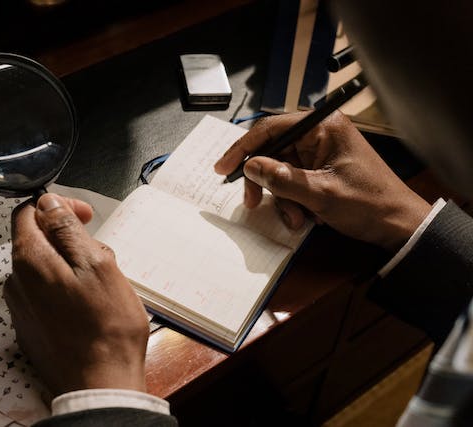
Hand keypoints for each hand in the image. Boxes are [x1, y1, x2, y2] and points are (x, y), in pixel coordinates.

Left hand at [4, 194, 149, 396]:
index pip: (28, 212)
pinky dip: (65, 288)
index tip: (85, 217)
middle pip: (37, 240)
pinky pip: (45, 293)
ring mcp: (21, 308)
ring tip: (100, 284)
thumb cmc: (106, 326)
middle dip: (69, 239)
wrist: (100, 384)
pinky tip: (89, 305)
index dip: (58, 207)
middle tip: (102, 255)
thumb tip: (48, 203)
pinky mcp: (30, 327)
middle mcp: (16, 282)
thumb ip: (66, 229)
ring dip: (71, 265)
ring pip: (45, 267)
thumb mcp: (96, 264)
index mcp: (29, 261)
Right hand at [214, 112, 430, 251]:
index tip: (223, 168)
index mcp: (323, 127)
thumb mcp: (320, 194)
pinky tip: (307, 217)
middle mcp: (320, 135)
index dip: (243, 149)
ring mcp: (320, 153)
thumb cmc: (369, 204)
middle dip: (265, 182)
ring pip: (280, 171)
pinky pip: (293, 181)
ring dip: (282, 198)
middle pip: (272, 152)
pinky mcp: (321, 169)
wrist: (398, 225)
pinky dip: (292, 201)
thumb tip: (251, 167)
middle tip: (254, 203)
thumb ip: (282, 179)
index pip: (270, 128)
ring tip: (297, 219)